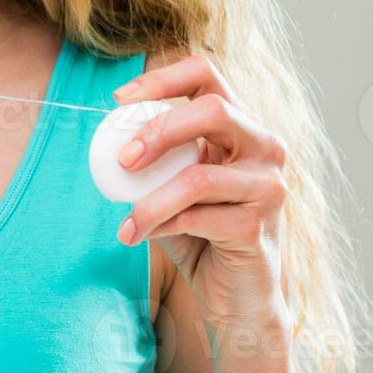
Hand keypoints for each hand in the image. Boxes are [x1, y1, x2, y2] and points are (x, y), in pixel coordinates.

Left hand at [111, 56, 290, 331]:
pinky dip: (162, 225)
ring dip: (150, 201)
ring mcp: (268, 186)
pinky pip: (197, 218)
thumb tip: (104, 139)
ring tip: (125, 223)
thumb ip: (153, 160)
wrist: (238, 297)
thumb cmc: (201, 233)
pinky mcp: (259, 226)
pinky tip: (142, 235)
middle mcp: (264, 147)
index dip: (162, 78)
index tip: (119, 99)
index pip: (207, 74)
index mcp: (241, 126)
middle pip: (214, 109)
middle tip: (122, 158)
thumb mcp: (173, 186)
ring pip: (199, 177)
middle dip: (159, 130)